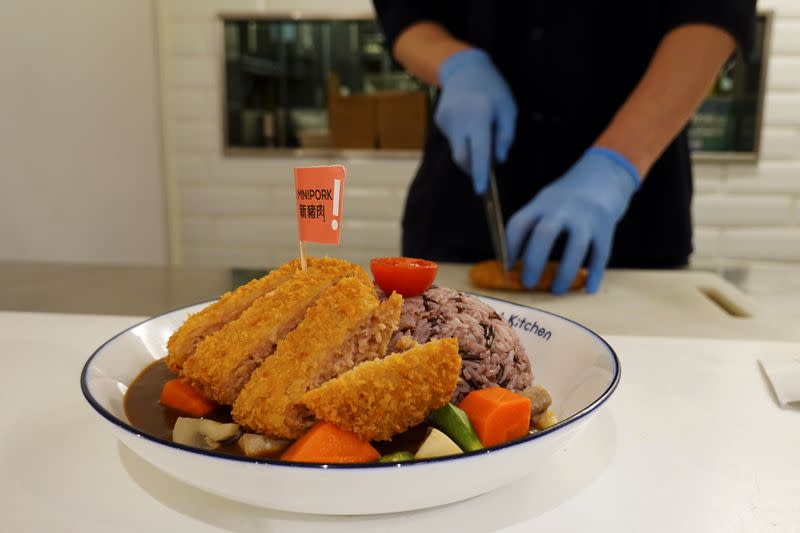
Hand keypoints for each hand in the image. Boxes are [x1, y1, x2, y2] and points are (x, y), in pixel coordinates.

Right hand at [435, 48, 516, 193]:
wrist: (464, 68)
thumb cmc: (493, 89)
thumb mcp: (508, 108)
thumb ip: (505, 135)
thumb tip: (499, 160)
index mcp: (479, 115)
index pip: (479, 151)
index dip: (480, 173)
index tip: (481, 190)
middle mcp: (459, 119)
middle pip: (462, 157)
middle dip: (473, 167)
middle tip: (485, 164)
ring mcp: (445, 120)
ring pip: (457, 148)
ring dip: (469, 149)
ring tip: (479, 129)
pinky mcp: (439, 121)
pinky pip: (453, 138)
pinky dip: (462, 137)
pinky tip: (467, 121)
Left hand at [506, 147, 640, 293]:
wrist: (604, 174)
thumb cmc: (567, 198)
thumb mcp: (545, 202)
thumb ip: (532, 225)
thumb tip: (513, 262)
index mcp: (541, 203)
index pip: (519, 224)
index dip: (510, 248)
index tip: (507, 268)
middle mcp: (562, 208)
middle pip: (545, 235)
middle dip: (534, 262)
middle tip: (528, 283)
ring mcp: (586, 216)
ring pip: (576, 247)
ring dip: (565, 273)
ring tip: (556, 291)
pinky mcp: (606, 226)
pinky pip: (601, 253)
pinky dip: (594, 274)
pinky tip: (588, 289)